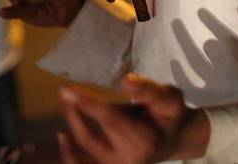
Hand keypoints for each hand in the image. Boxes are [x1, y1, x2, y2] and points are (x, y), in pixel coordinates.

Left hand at [58, 74, 209, 163]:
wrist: (175, 140)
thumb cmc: (169, 115)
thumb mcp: (169, 98)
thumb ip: (149, 90)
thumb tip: (125, 81)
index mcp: (144, 140)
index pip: (110, 120)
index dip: (88, 105)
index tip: (68, 90)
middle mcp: (129, 159)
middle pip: (92, 138)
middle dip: (75, 114)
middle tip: (64, 90)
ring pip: (85, 155)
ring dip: (71, 129)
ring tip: (65, 102)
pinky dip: (71, 155)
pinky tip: (62, 137)